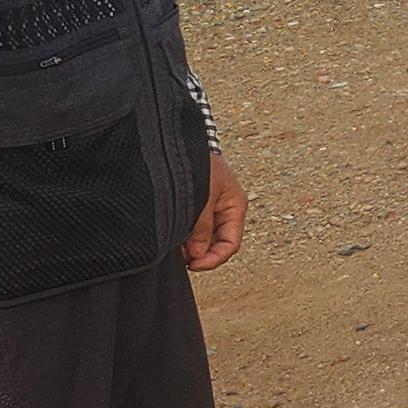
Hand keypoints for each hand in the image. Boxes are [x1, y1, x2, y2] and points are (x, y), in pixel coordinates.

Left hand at [183, 153, 246, 272]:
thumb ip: (201, 226)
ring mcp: (210, 209)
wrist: (180, 141)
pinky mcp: (195, 206)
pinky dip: (184, 236)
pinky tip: (172, 237)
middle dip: (201, 254)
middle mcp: (225, 210)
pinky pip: (193, 228)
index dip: (214, 258)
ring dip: (190, 246)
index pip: (231, 243)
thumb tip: (198, 254)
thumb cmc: (197, 162)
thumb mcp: (202, 196)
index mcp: (235, 206)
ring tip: (174, 247)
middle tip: (180, 258)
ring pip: (203, 238)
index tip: (194, 265)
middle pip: (217, 243)